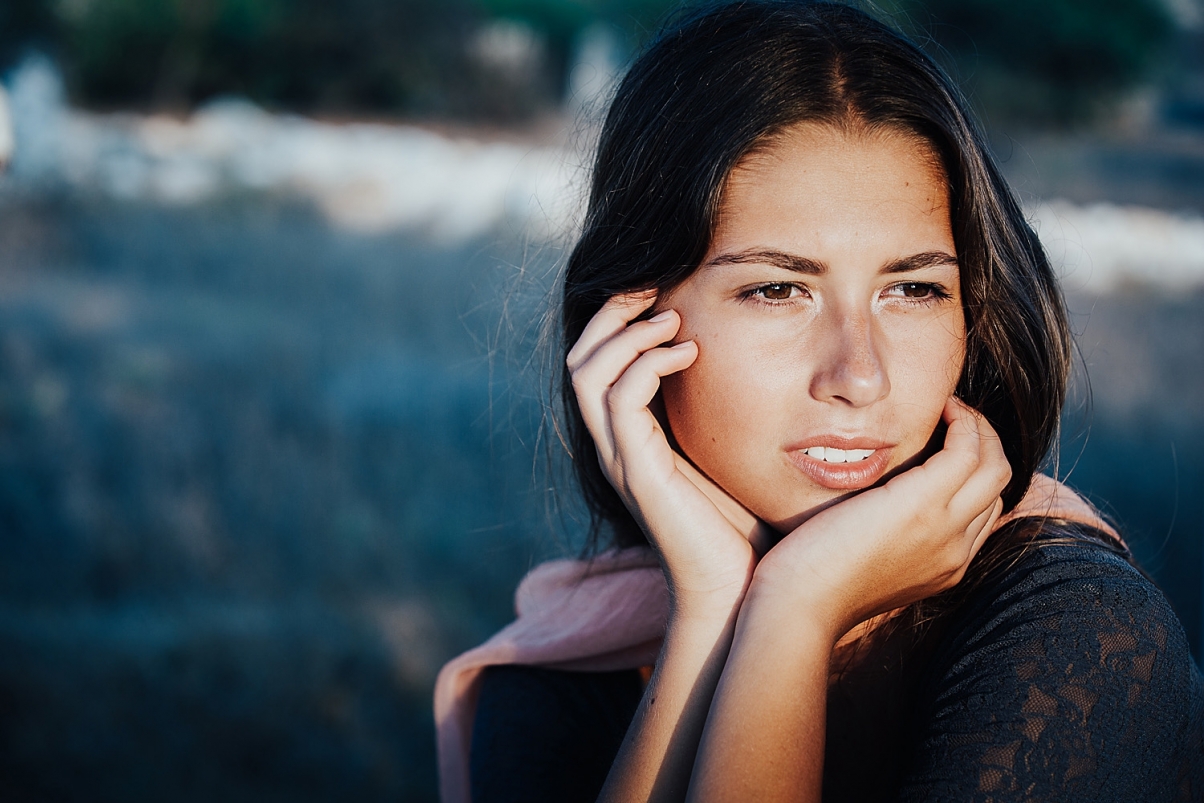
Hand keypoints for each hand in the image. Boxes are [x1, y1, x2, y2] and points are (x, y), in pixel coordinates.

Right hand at [567, 292, 773, 614]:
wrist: (739, 589)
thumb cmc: (740, 525)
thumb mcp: (725, 452)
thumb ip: (719, 411)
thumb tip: (746, 360)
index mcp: (630, 437)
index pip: (596, 360)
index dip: (618, 318)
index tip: (659, 288)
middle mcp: (614, 444)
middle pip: (579, 357)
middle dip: (611, 312)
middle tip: (653, 286)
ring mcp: (621, 459)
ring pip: (587, 373)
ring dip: (627, 334)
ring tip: (671, 319)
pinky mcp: (638, 474)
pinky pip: (621, 401)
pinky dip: (648, 365)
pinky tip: (688, 353)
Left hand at [750, 397, 1010, 640]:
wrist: (798, 607)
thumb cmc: (810, 584)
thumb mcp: (862, 563)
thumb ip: (884, 539)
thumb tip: (873, 509)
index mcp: (944, 567)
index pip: (983, 510)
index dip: (973, 470)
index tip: (946, 441)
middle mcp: (955, 551)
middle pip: (997, 485)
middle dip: (984, 442)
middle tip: (954, 416)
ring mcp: (944, 528)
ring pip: (994, 464)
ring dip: (978, 427)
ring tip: (950, 407)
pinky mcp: (922, 504)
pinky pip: (967, 450)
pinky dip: (962, 422)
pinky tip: (940, 408)